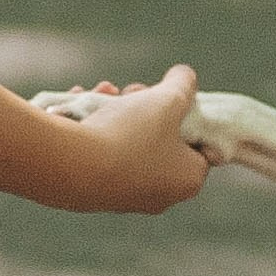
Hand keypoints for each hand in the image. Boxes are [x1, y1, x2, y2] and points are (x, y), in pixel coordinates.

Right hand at [32, 64, 209, 212]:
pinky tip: (81, 102)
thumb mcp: (169, 98)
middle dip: (145, 108)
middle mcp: (161, 195)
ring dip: (117, 110)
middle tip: (132, 91)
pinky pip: (102, 152)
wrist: (74, 166)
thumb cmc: (132, 134)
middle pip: (161, 139)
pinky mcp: (96, 192)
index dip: (187, 116)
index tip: (169, 99)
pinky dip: (95, 125)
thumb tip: (185, 78)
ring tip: (105, 91)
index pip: (200, 145)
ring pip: (128, 141)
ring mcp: (126, 196)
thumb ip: (184, 84)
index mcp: (188, 180)